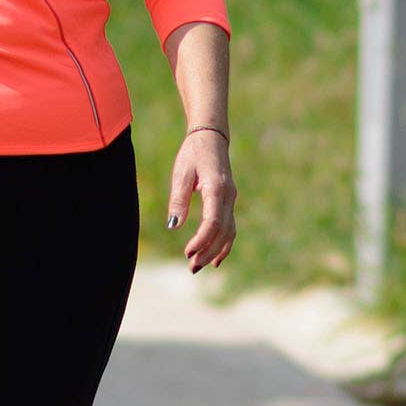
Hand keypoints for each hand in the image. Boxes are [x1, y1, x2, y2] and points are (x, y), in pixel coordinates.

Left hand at [165, 127, 236, 271]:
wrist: (211, 138)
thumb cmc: (193, 153)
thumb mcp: (181, 173)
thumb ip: (178, 199)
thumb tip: (173, 226)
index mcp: (217, 189)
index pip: (213, 222)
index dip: (202, 240)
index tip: (187, 252)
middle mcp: (229, 197)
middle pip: (222, 232)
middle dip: (207, 252)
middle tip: (191, 268)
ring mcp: (231, 200)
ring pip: (229, 233)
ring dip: (215, 252)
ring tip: (198, 266)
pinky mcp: (228, 202)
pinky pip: (230, 228)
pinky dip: (223, 244)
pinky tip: (214, 258)